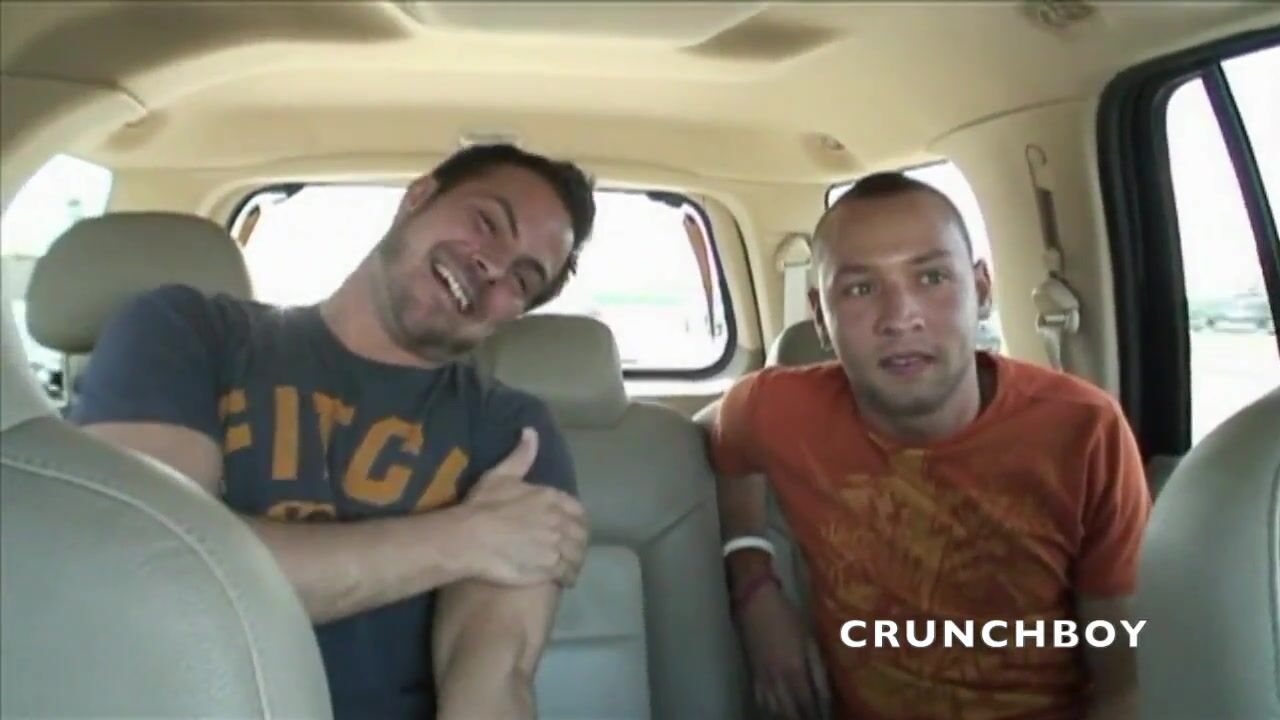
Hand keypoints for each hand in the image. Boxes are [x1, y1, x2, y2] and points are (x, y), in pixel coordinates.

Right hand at [456, 428, 588, 586]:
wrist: (469, 538)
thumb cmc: (482, 506)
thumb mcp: (500, 475)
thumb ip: (521, 456)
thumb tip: (531, 432)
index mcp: (550, 498)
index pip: (576, 510)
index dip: (575, 519)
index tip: (570, 527)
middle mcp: (559, 520)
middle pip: (580, 533)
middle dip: (578, 541)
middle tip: (571, 549)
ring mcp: (556, 545)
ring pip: (578, 554)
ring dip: (576, 560)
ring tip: (570, 567)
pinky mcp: (550, 568)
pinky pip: (569, 572)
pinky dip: (570, 576)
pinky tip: (565, 580)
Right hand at [738, 582, 830, 719]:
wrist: (755, 604)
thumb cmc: (787, 617)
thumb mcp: (809, 640)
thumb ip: (818, 669)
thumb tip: (827, 693)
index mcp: (794, 671)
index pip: (809, 703)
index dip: (819, 714)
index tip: (828, 718)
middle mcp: (778, 681)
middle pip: (791, 712)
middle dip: (804, 718)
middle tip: (815, 718)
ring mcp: (763, 680)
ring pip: (775, 710)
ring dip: (788, 716)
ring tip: (799, 716)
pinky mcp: (753, 675)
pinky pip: (761, 701)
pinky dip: (771, 709)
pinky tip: (778, 709)